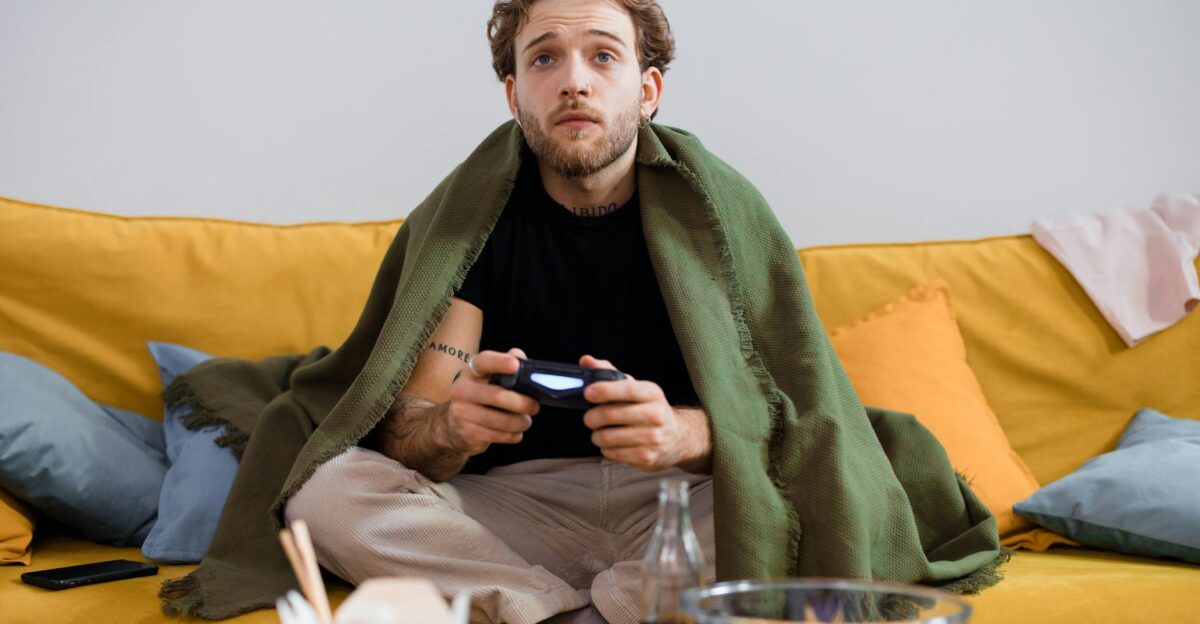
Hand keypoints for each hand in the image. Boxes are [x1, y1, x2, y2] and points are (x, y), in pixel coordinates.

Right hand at [444, 348, 539, 455]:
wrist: (453, 426)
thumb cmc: (480, 397)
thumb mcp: (489, 378)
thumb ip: (506, 364)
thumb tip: (520, 357)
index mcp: (471, 372)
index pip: (483, 362)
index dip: (500, 362)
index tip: (515, 365)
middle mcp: (462, 390)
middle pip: (497, 396)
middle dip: (522, 403)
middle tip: (534, 406)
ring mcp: (462, 413)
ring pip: (501, 420)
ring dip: (521, 422)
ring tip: (525, 421)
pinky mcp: (468, 433)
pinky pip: (500, 436)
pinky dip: (514, 435)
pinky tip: (515, 432)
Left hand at [579, 355, 711, 472]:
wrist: (677, 438)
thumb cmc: (649, 409)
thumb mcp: (636, 389)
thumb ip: (610, 373)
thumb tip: (586, 360)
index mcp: (652, 393)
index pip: (627, 389)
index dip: (605, 390)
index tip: (588, 392)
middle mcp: (655, 414)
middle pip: (610, 415)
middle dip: (591, 417)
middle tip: (590, 418)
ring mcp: (652, 437)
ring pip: (607, 437)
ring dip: (597, 435)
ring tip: (600, 432)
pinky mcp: (646, 457)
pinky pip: (612, 453)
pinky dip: (606, 449)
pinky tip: (612, 444)